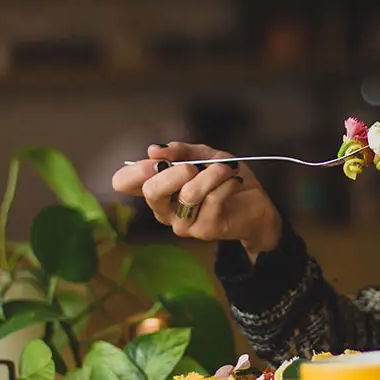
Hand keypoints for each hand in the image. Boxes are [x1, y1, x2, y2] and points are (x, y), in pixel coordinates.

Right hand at [111, 142, 281, 255]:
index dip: (135, 169)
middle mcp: (163, 209)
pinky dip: (226, 182)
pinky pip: (212, 199)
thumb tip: (154, 150)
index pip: (123, 182)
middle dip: (175, 171)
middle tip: (193, 166)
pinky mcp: (204, 230)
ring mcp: (182, 223)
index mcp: (157, 189)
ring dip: (211, 174)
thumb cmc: (224, 179)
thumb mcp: (203, 156)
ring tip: (225, 169)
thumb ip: (180, 151)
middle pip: (151, 191)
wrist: (256, 204)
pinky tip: (233, 181)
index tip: (157, 159)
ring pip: (188, 193)